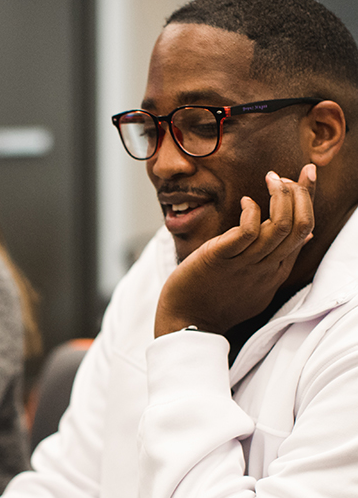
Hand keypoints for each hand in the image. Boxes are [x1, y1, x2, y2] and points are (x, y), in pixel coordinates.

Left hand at [155, 164, 315, 336]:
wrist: (188, 323)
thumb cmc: (219, 299)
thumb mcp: (260, 282)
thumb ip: (281, 259)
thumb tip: (307, 236)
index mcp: (277, 270)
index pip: (305, 229)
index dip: (308, 197)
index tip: (305, 174)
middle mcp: (267, 267)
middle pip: (300, 226)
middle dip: (298, 193)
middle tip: (280, 177)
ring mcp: (246, 264)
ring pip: (280, 226)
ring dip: (279, 196)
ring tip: (269, 178)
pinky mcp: (222, 259)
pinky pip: (247, 231)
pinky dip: (251, 211)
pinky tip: (245, 202)